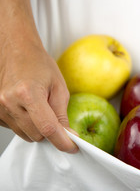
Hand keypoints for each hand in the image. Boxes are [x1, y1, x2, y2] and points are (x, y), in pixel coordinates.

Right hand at [0, 36, 77, 153]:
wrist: (16, 50)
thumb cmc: (38, 64)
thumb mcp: (58, 86)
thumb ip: (61, 113)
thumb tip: (68, 135)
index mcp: (28, 93)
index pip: (48, 128)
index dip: (62, 141)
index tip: (72, 147)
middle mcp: (9, 102)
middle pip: (36, 134)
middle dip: (50, 131)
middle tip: (54, 113)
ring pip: (25, 134)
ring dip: (37, 127)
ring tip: (39, 105)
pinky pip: (14, 128)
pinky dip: (25, 123)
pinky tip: (27, 107)